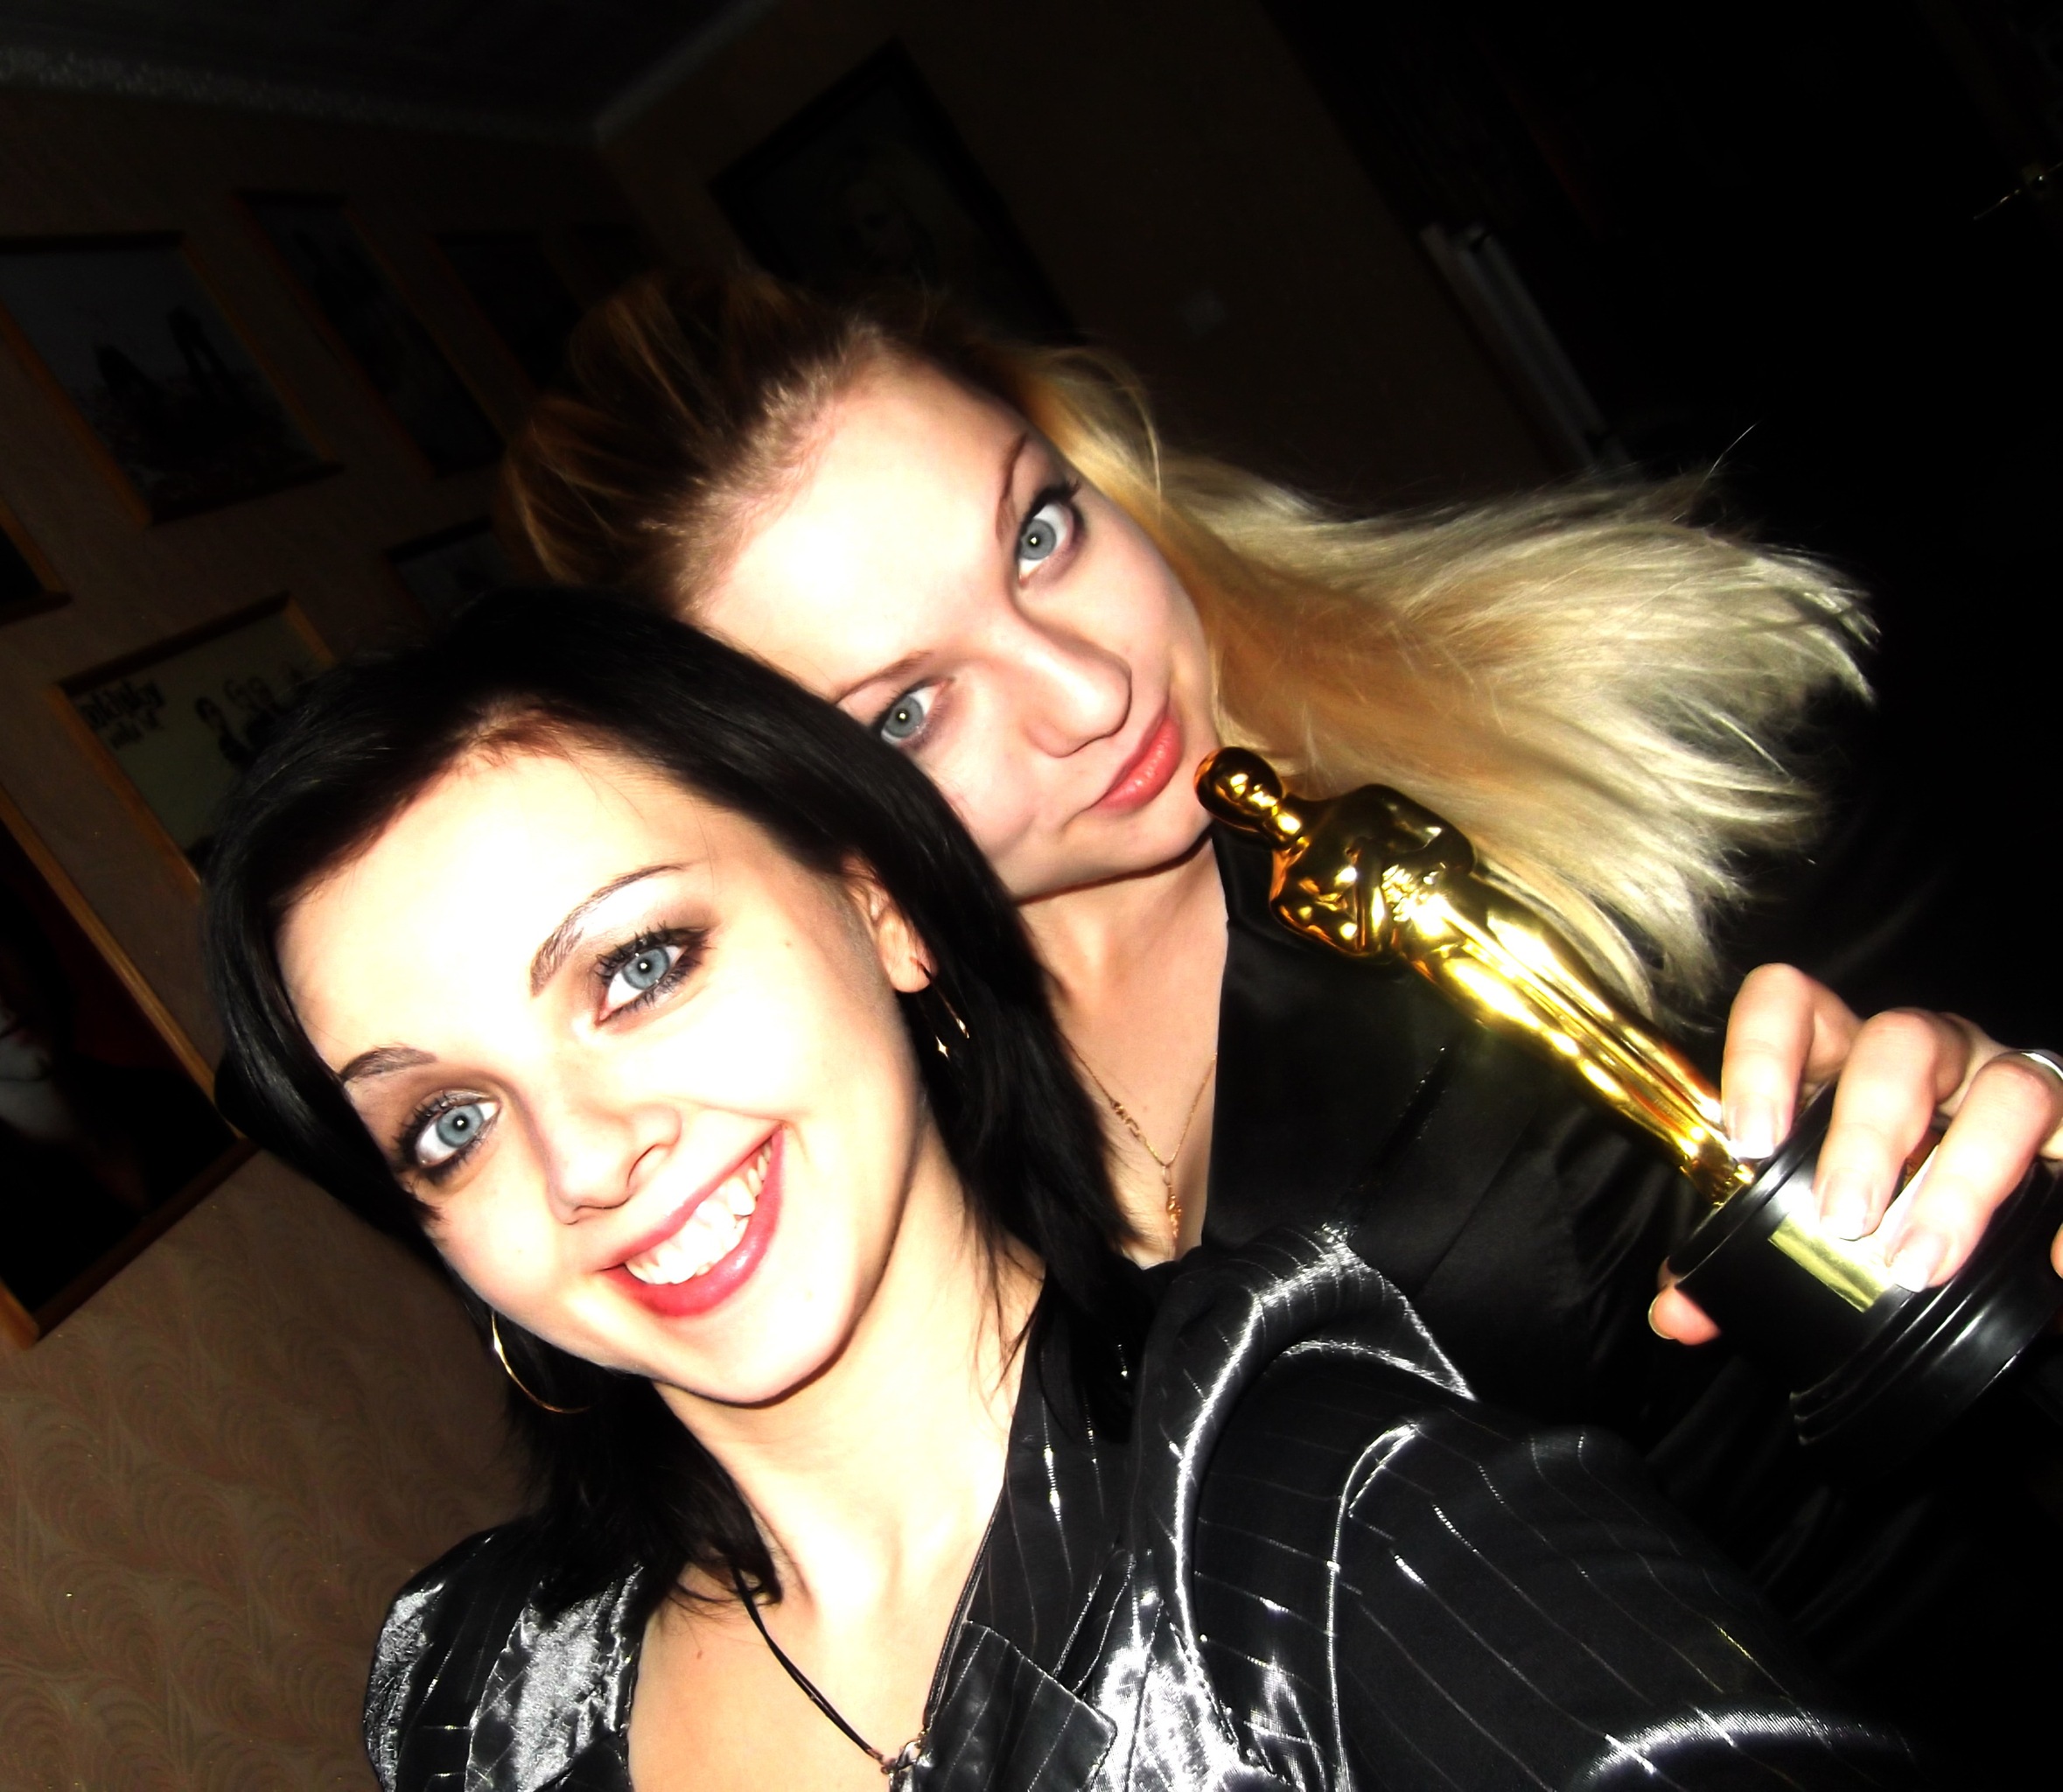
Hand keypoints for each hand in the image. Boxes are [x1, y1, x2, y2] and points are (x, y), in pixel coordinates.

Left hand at [1650, 964, 2062, 1344]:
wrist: (2009, 1224)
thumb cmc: (1886, 1201)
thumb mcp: (1809, 1218)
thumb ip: (1741, 1258)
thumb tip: (1679, 1314)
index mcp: (1845, 1058)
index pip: (1793, 1002)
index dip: (1764, 1054)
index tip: (1752, 1138)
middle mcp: (1935, 1056)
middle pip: (1902, 1042)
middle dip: (1869, 1133)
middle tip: (1843, 1220)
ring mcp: (2014, 1089)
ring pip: (2010, 1089)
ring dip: (1962, 1179)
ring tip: (1920, 1262)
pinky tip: (2051, 1264)